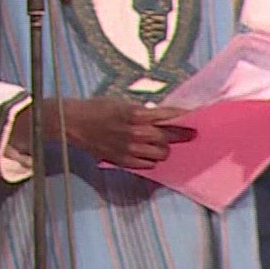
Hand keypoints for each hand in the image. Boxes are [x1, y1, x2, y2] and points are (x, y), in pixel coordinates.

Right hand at [46, 98, 194, 169]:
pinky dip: (150, 160)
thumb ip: (141, 111)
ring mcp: (130, 148)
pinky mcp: (123, 160)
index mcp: (136, 114)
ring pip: (160, 154)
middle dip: (177, 135)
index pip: (168, 117)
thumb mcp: (121, 103)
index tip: (196, 118)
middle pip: (168, 138)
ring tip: (160, 145)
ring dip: (163, 149)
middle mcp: (136, 132)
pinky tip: (146, 154)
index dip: (184, 117)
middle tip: (183, 134)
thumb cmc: (96, 108)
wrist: (74, 123)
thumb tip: (159, 117)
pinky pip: (147, 165)